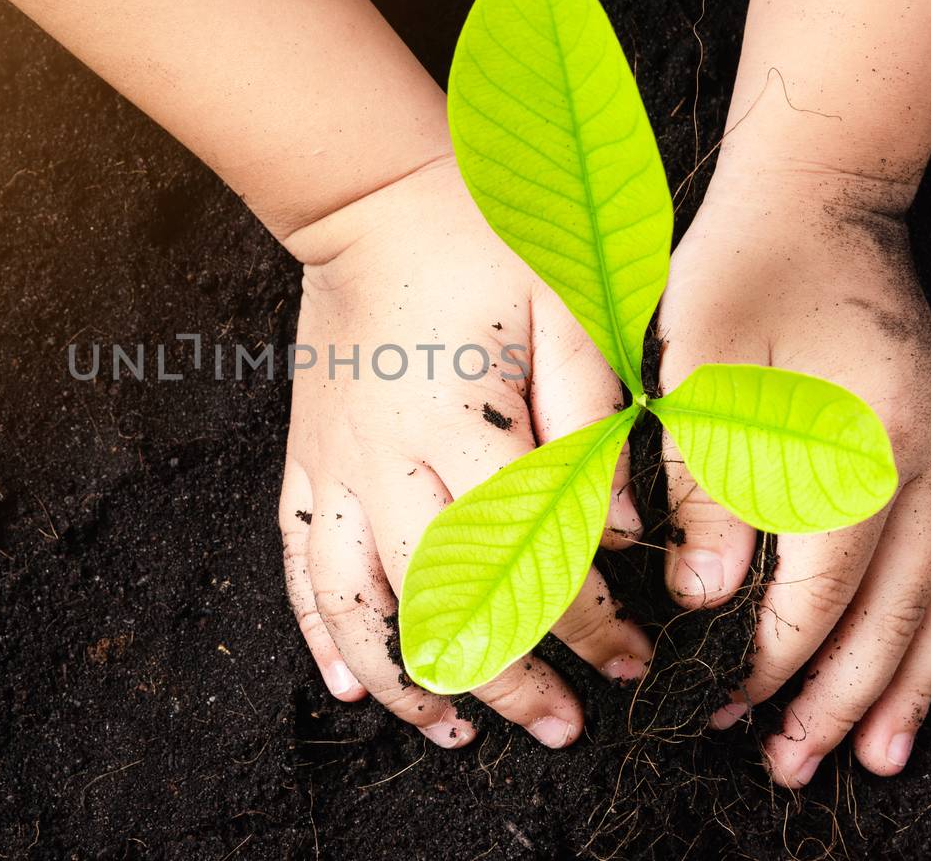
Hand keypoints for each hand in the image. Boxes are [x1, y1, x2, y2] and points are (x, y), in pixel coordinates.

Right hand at [277, 157, 652, 748]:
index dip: (586, 623)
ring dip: (406, 682)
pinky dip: (322, 633)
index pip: (530, 556)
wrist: (371, 194)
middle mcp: (386, 461)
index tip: (629, 658)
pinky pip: (300, 566)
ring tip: (455, 735)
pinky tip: (347, 683)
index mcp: (462, 423)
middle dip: (509, 680)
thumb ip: (597, 412)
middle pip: (442, 603)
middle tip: (564, 726)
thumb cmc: (485, 237)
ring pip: (356, 607)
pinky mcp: (306, 461)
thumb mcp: (569, 300)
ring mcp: (334, 467)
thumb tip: (625, 526)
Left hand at [657, 171, 930, 785]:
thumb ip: (707, 487)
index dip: (771, 664)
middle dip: (839, 701)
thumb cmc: (740, 276)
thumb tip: (706, 597)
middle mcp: (921, 464)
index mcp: (855, 453)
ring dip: (918, 678)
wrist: (813, 198)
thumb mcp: (696, 375)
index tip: (724, 707)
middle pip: (891, 614)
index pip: (819, 596)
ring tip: (885, 750)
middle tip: (793, 765)